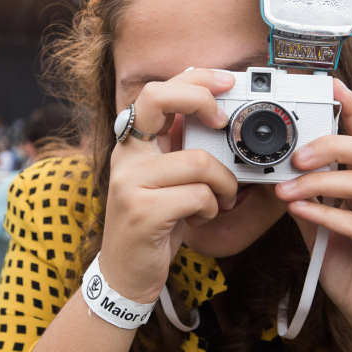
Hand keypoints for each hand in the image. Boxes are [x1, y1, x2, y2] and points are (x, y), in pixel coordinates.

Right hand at [100, 69, 238, 302]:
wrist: (126, 273)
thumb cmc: (155, 222)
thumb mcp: (166, 177)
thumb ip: (181, 146)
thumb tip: (217, 110)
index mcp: (132, 142)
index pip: (156, 91)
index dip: (193, 78)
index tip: (226, 81)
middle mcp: (125, 155)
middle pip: (159, 99)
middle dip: (200, 99)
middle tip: (223, 121)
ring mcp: (129, 181)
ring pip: (200, 161)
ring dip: (224, 184)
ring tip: (220, 200)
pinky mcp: (142, 211)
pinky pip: (199, 195)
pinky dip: (213, 208)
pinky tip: (202, 217)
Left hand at [275, 79, 351, 351]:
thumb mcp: (322, 229)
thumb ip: (308, 201)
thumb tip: (278, 175)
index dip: (349, 108)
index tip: (327, 84)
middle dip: (330, 145)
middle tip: (295, 155)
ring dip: (320, 183)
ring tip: (286, 189)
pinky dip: (327, 215)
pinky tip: (301, 211)